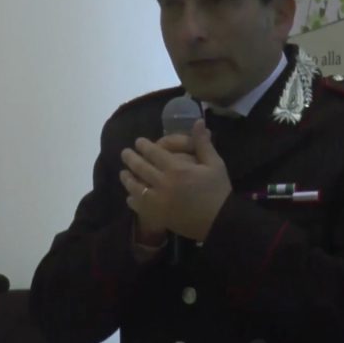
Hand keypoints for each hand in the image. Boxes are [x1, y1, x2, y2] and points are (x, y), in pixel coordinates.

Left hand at [119, 120, 230, 241]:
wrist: (220, 221)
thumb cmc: (218, 190)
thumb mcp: (215, 164)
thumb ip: (203, 143)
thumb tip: (198, 121)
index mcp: (177, 169)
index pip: (153, 153)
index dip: (143, 145)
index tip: (138, 141)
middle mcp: (163, 183)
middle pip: (140, 168)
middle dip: (130, 158)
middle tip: (125, 153)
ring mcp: (158, 201)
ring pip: (135, 187)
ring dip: (127, 179)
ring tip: (123, 173)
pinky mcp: (158, 216)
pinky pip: (139, 206)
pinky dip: (132, 200)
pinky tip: (130, 196)